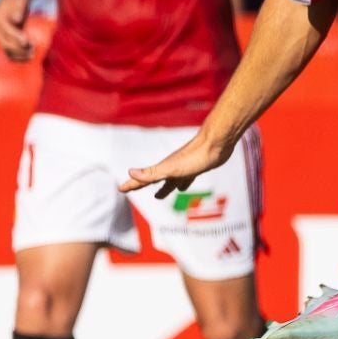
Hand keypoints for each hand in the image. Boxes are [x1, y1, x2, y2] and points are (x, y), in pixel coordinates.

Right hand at [0, 0, 33, 60]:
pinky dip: (18, 57)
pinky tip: (27, 58)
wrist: (13, 0)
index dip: (17, 37)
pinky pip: (9, 52)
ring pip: (7, 50)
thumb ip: (18, 9)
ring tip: (32, 54)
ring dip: (20, 55)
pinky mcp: (3, 40)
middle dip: (20, 49)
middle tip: (33, 50)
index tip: (27, 42)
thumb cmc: (18, 0)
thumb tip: (17, 19)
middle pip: (6, 43)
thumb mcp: (19, 1)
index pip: (7, 31)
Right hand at [119, 129, 234, 197]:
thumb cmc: (194, 157)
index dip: (132, 184)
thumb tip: (130, 172)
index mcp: (163, 169)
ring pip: (170, 181)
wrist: (217, 143)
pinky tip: (184, 185)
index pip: (143, 179)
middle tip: (134, 191)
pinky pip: (186, 178)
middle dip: (144, 186)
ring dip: (164, 188)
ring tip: (159, 195)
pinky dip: (182, 183)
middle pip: (154, 180)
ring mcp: (184, 168)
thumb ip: (152, 173)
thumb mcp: (171, 169)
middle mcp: (171, 168)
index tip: (120, 189)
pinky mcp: (197, 168)